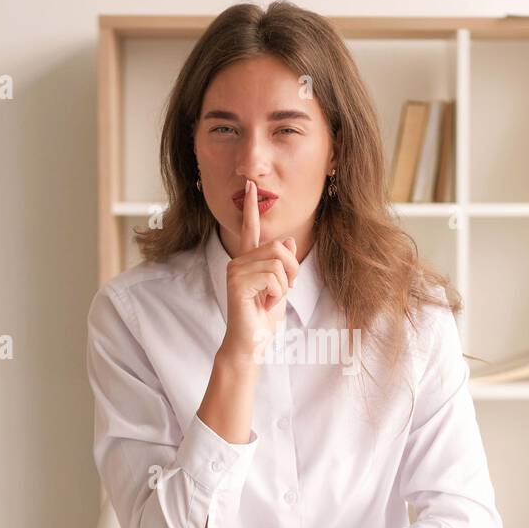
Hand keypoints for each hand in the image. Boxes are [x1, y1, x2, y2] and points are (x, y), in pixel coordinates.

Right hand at [221, 179, 299, 361]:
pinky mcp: (237, 282)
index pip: (250, 229)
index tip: (251, 185)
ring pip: (278, 263)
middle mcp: (239, 261)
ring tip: (271, 300)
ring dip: (284, 286)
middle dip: (292, 270)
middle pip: (279, 247)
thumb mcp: (280, 287)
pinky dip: (277, 294)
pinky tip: (264, 305)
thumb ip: (283, 264)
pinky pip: (273, 277)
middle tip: (286, 290)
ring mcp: (236, 270)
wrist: (252, 342)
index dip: (251, 207)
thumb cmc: (263, 317)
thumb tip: (287, 240)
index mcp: (249, 260)